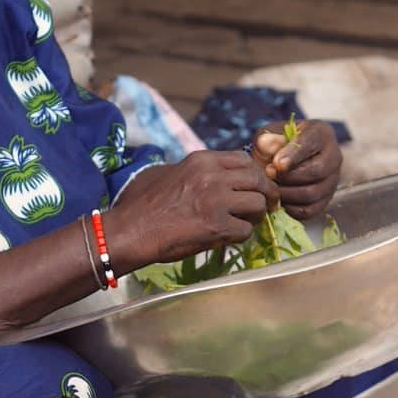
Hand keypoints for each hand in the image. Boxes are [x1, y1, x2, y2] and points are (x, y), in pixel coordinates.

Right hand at [106, 150, 278, 270]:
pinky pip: (245, 231)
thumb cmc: (145, 204)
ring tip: (243, 223)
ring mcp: (216, 200)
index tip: (255, 186)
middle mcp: (212, 176)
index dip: (255, 175)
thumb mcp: (173, 172)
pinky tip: (227, 238)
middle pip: (258, 180)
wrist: (131, 230)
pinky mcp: (217, 226)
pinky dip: (239, 236)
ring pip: (258, 204)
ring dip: (254, 217)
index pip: (245, 160)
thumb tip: (223, 175)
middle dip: (266, 194)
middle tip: (266, 206)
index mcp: (202, 160)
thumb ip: (200, 171)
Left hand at [253, 120, 340, 220]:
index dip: (293, 155)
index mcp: (321, 133)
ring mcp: (333, 180)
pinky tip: (279, 201)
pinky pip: (311, 210)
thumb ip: (267, 139)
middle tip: (269, 175)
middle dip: (288, 177)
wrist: (282, 159)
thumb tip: (265, 145)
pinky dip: (292, 209)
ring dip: (287, 193)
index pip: (312, 143)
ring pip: (313, 193)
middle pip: (316, 171)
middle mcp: (334, 156)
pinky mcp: (326, 199)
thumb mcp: (269, 135)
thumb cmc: (277, 144)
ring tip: (272, 188)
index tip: (276, 163)